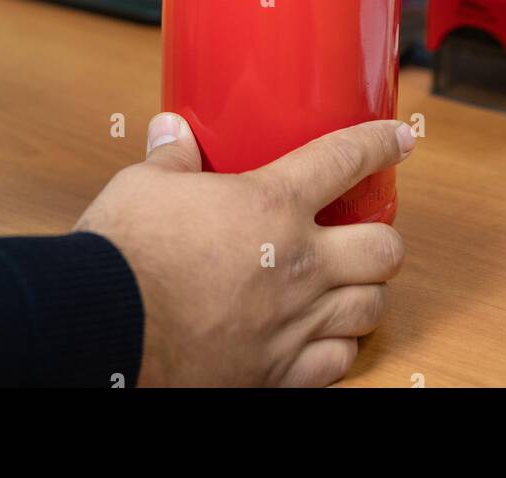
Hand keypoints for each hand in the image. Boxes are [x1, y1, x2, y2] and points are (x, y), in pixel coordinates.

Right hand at [76, 113, 412, 387]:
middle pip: (384, 249)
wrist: (104, 329)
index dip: (381, 143)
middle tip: (365, 233)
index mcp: (272, 204)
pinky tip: (324, 338)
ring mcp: (293, 324)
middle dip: (383, 238)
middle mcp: (298, 264)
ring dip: (365, 293)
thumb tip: (173, 131)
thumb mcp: (146, 186)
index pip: (347, 159)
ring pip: (370, 309)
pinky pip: (337, 363)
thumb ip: (172, 159)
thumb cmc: (125, 253)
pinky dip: (338, 348)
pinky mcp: (277, 374)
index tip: (400, 138)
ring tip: (348, 286)